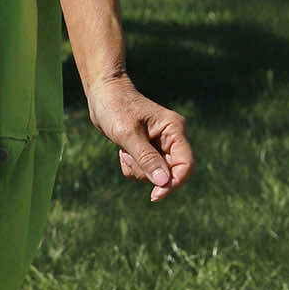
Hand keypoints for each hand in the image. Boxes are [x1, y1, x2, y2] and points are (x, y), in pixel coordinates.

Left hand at [86, 75, 193, 201]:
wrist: (102, 94)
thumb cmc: (115, 108)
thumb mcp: (128, 135)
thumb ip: (146, 159)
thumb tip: (164, 183)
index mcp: (174, 129)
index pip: (186, 164)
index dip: (173, 183)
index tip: (155, 195)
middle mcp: (172, 137)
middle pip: (170, 172)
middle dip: (147, 172)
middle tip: (127, 157)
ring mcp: (161, 143)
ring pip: (156, 173)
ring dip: (138, 168)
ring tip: (124, 150)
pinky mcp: (149, 148)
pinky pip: (145, 168)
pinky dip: (132, 166)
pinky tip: (123, 151)